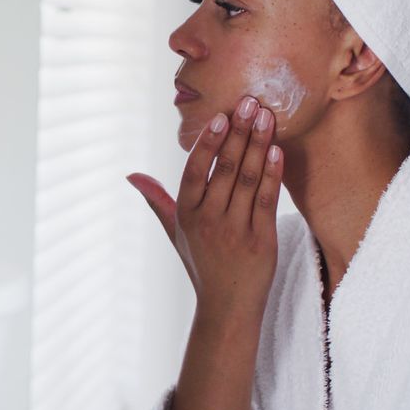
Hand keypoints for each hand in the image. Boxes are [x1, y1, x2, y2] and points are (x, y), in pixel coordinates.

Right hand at [128, 96, 283, 322]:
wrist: (227, 306)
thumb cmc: (200, 264)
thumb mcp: (174, 232)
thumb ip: (157, 200)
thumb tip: (131, 176)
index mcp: (187, 214)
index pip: (195, 171)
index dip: (209, 143)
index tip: (222, 116)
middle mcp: (209, 220)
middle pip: (227, 168)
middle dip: (240, 132)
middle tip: (252, 102)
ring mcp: (236, 229)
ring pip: (250, 178)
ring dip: (260, 144)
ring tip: (268, 117)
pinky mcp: (262, 239)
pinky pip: (268, 199)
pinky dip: (274, 172)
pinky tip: (278, 149)